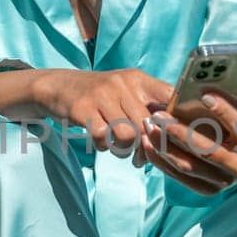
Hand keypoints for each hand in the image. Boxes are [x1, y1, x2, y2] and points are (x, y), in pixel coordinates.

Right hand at [36, 67, 174, 157]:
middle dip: (146, 147)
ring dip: (125, 149)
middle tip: (139, 157)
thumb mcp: (126, 90)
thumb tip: (176, 134)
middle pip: (148, 125)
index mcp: (138, 79)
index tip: (174, 137)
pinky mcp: (82, 109)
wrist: (58, 85)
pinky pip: (103, 138)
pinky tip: (101, 142)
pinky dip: (104, 147)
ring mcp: (101, 95)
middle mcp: (122, 84)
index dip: (177, 119)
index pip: (170, 96)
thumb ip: (149, 106)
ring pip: (127, 134)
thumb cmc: (100, 95)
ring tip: (119, 149)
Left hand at [134, 88, 236, 194]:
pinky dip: (161, 160)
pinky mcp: (208, 189)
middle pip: (207, 150)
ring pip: (189, 165)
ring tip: (149, 125)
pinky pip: (179, 176)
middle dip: (180, 132)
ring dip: (165, 145)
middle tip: (158, 115)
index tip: (205, 96)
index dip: (225, 111)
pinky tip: (147, 142)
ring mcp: (224, 181)